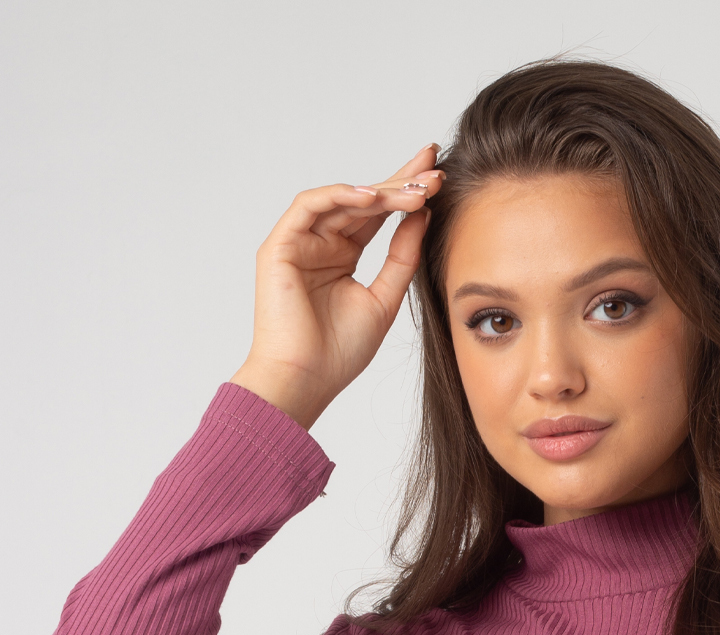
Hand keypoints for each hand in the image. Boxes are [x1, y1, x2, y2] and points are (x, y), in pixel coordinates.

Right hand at [229, 145, 445, 430]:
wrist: (305, 380)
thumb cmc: (339, 352)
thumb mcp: (384, 299)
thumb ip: (402, 257)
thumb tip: (423, 215)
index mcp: (343, 255)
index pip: (378, 214)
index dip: (406, 193)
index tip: (439, 177)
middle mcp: (321, 242)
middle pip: (363, 200)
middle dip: (399, 182)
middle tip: (434, 169)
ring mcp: (299, 241)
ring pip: (342, 199)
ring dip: (379, 191)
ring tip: (414, 190)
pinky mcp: (280, 244)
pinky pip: (310, 205)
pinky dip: (340, 196)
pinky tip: (372, 196)